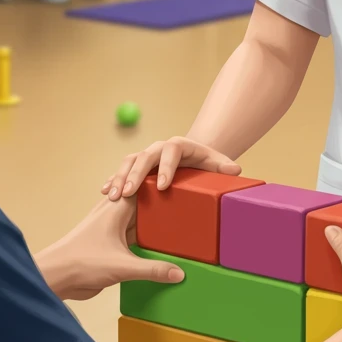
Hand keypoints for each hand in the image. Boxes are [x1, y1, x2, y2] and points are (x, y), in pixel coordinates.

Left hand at [35, 193, 184, 301]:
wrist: (54, 277)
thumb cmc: (82, 261)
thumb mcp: (123, 266)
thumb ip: (152, 269)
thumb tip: (180, 273)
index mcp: (118, 205)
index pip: (145, 184)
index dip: (163, 180)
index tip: (184, 180)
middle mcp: (114, 210)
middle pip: (144, 200)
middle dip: (162, 201)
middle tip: (186, 203)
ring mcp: (110, 225)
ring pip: (137, 216)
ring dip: (152, 219)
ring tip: (176, 221)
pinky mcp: (108, 241)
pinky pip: (132, 232)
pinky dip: (144, 234)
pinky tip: (157, 242)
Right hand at [102, 135, 241, 199]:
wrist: (192, 158)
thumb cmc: (204, 163)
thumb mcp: (215, 163)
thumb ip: (224, 166)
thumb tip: (236, 170)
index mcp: (179, 145)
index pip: (171, 151)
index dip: (166, 166)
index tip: (163, 186)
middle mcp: (159, 147)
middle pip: (145, 156)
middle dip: (135, 174)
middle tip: (127, 193)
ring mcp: (145, 156)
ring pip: (128, 162)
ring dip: (119, 177)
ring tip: (112, 196)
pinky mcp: (135, 166)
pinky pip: (121, 171)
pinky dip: (113, 180)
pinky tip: (105, 192)